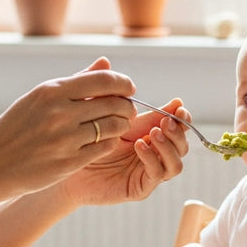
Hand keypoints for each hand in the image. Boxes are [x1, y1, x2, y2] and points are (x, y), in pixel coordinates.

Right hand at [0, 58, 138, 198]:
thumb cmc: (16, 127)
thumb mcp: (40, 97)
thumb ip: (76, 81)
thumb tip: (106, 63)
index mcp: (51, 90)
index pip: (103, 80)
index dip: (123, 83)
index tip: (129, 88)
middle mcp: (59, 112)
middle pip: (113, 103)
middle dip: (127, 106)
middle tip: (127, 109)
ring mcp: (65, 138)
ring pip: (113, 126)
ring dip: (122, 125)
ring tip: (119, 125)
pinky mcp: (69, 161)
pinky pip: (104, 147)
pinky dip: (111, 142)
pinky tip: (107, 140)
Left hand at [57, 96, 190, 206]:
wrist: (64, 166)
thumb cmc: (78, 138)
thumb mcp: (91, 111)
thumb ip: (97, 88)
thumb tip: (105, 60)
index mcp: (146, 132)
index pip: (174, 123)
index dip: (180, 115)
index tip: (178, 105)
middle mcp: (152, 152)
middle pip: (182, 143)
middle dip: (179, 130)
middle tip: (168, 120)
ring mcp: (147, 171)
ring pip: (176, 162)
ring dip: (169, 146)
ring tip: (154, 133)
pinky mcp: (140, 187)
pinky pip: (157, 174)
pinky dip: (152, 158)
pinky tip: (140, 146)